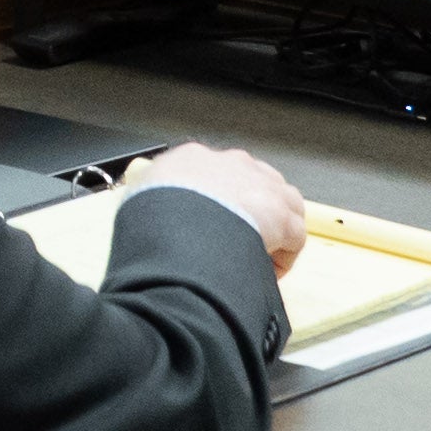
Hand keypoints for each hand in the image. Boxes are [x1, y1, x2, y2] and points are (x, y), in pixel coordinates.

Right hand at [123, 143, 305, 273]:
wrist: (178, 222)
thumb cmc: (152, 216)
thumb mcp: (138, 201)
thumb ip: (149, 203)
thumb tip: (149, 219)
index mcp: (191, 158)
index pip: (212, 173)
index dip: (214, 202)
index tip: (209, 224)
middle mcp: (229, 163)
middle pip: (250, 183)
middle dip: (248, 209)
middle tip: (235, 239)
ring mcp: (259, 184)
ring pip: (280, 202)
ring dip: (272, 228)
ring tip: (257, 255)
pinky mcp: (281, 211)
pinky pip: (293, 234)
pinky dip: (283, 255)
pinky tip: (268, 272)